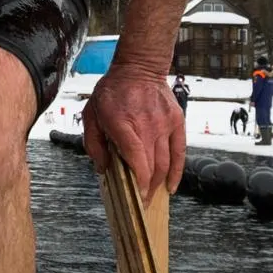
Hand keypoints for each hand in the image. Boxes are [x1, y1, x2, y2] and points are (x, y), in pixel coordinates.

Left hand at [83, 68, 184, 197]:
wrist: (138, 69)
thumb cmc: (112, 92)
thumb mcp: (91, 114)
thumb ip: (93, 143)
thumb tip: (103, 168)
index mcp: (123, 124)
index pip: (136, 158)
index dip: (139, 181)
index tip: (138, 197)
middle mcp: (147, 125)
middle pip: (152, 166)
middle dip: (148, 189)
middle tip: (142, 203)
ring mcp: (164, 124)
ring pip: (166, 162)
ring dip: (160, 183)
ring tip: (152, 195)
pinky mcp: (177, 122)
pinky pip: (180, 152)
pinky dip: (177, 171)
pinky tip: (171, 186)